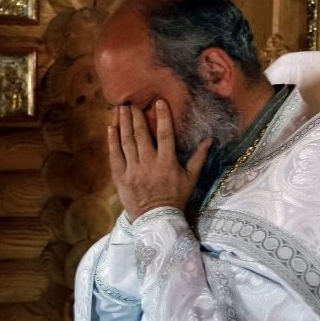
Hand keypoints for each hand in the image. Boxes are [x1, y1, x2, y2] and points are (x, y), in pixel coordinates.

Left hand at [108, 101, 211, 220]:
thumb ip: (198, 158)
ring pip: (126, 142)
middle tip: (131, 102)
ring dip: (123, 123)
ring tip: (120, 109)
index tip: (158, 102)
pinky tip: (110, 128)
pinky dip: (112, 141)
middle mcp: (148, 164)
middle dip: (136, 116)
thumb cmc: (175, 198)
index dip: (162, 117)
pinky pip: (115, 156)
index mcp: (167, 163)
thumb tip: (208, 139)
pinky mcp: (120, 176)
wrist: (155, 219)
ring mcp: (133, 170)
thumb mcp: (190, 179)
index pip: (165, 135)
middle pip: (141, 135)